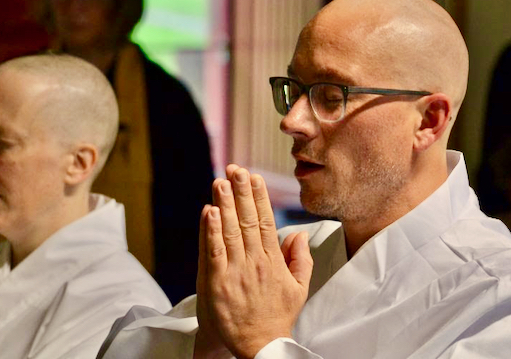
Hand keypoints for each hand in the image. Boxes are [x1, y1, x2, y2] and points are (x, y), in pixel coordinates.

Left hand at [195, 165, 312, 358]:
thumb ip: (301, 259)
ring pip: (230, 230)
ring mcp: (236, 271)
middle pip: (247, 220)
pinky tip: (208, 211)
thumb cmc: (277, 317)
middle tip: (236, 169)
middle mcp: (255, 262)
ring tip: (221, 181)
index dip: (259, 197)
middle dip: (241, 192)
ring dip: (225, 204)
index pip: (266, 221)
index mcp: (274, 261)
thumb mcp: (299, 288)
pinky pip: (214, 251)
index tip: (254, 176)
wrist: (259, 346)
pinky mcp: (217, 282)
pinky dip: (211, 230)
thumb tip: (297, 233)